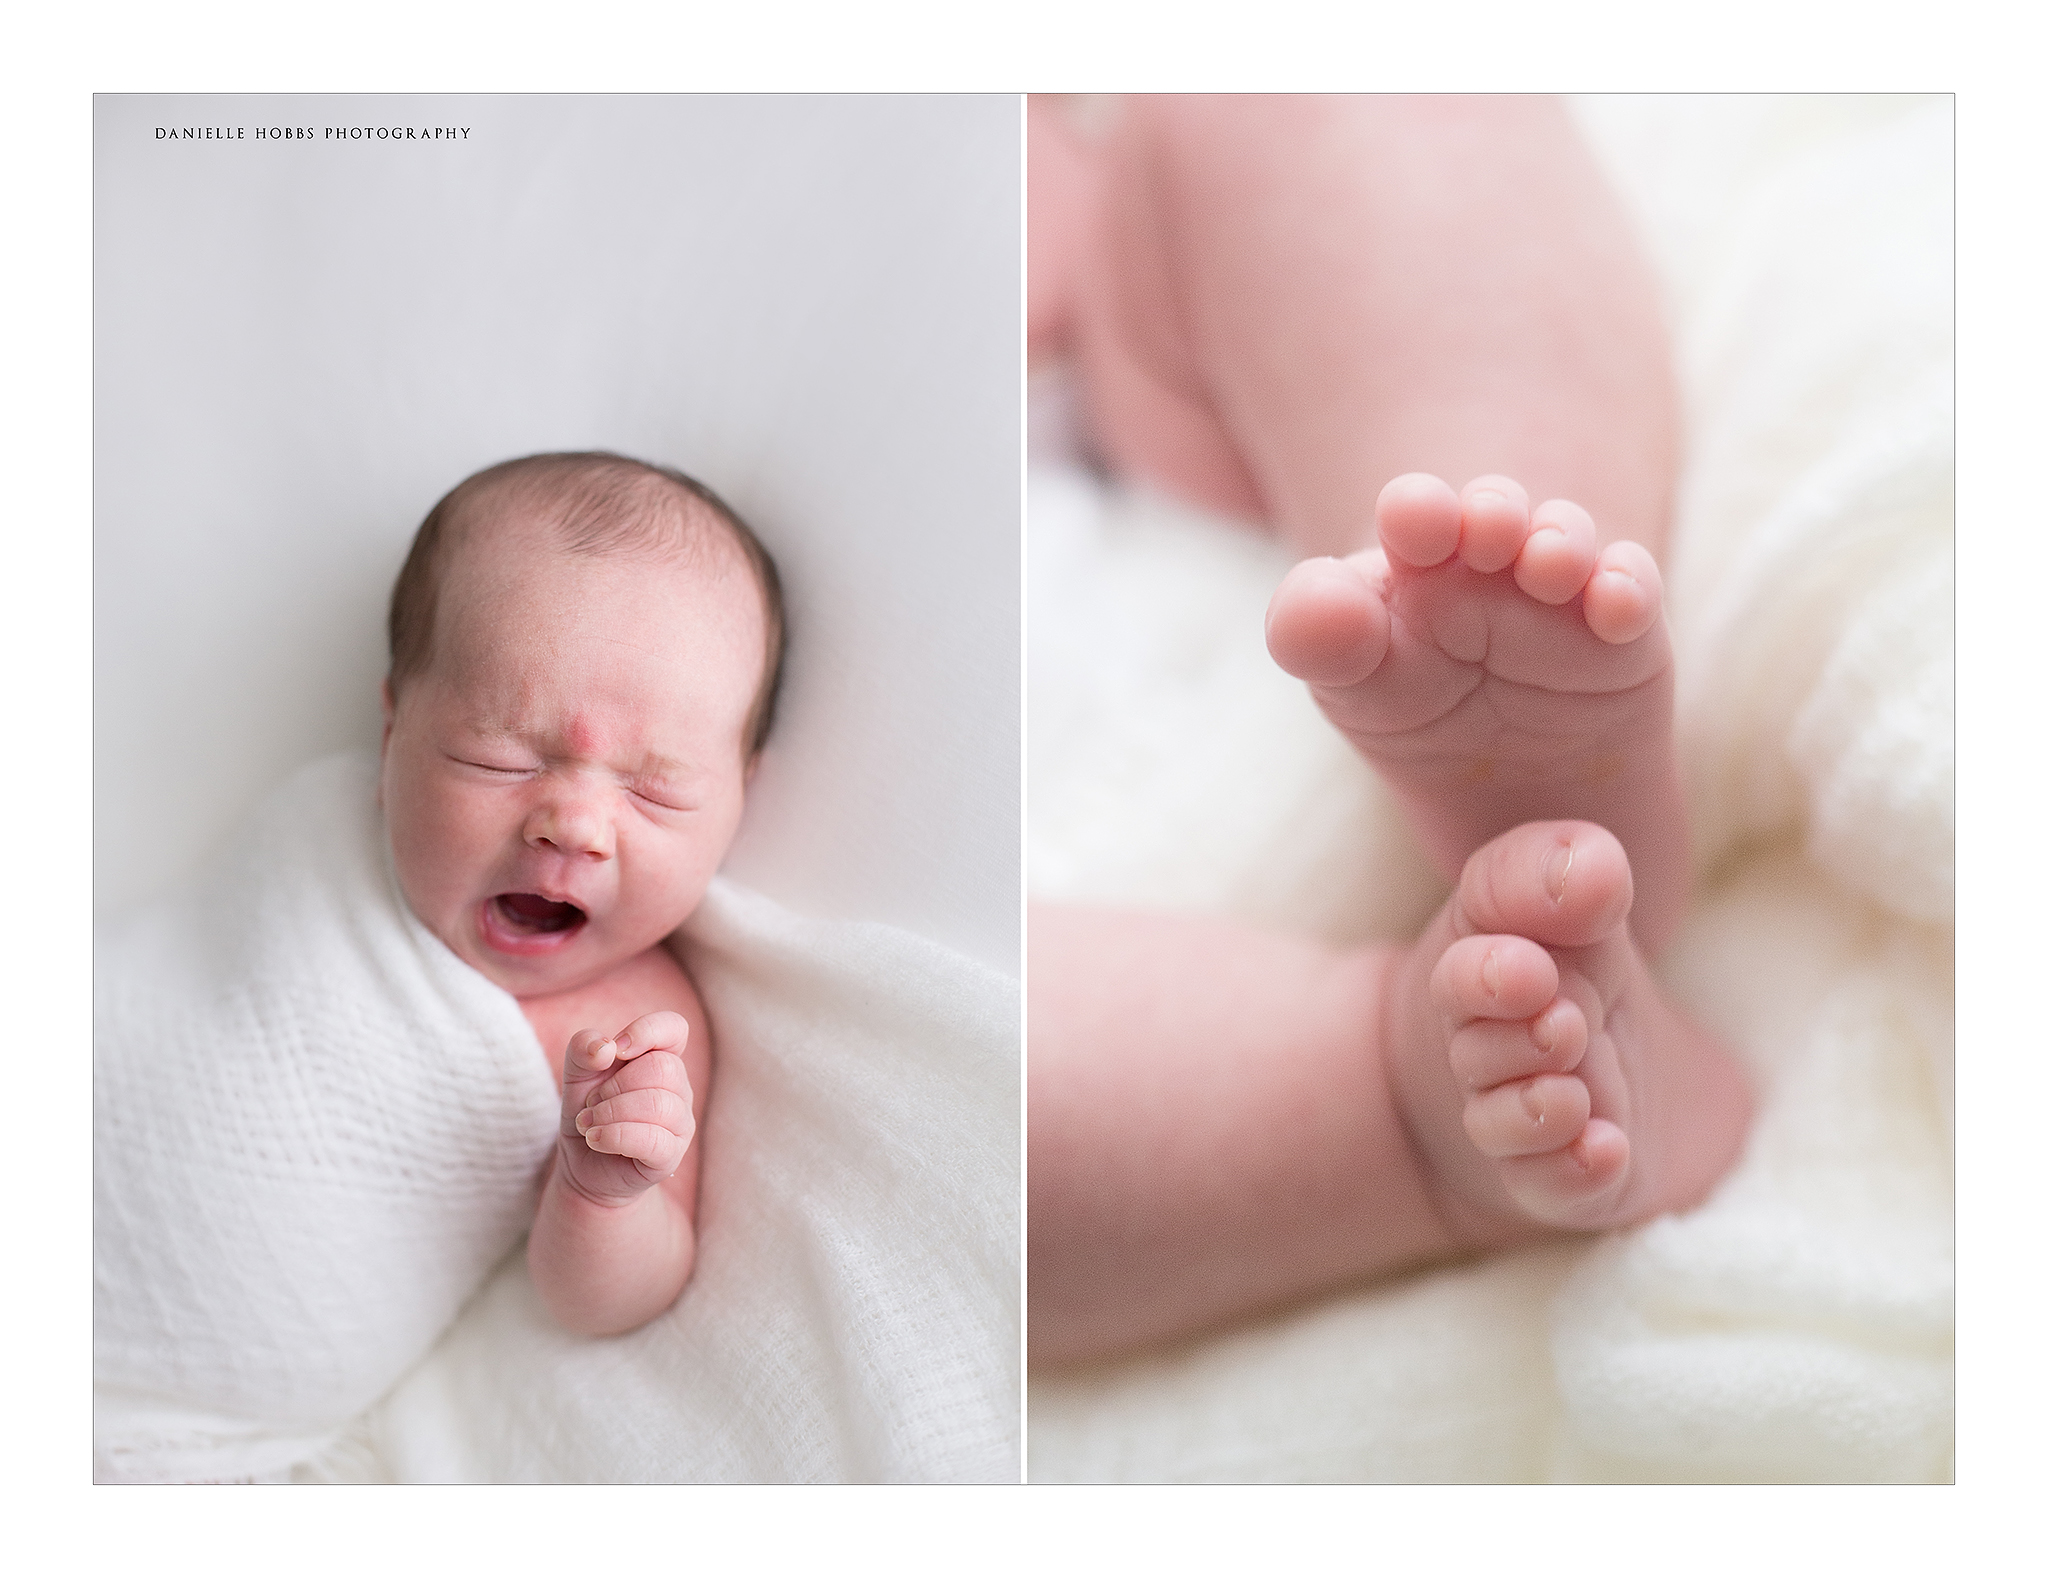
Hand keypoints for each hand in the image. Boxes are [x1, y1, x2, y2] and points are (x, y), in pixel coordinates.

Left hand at [554, 1012, 695, 1207]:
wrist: (583, 1165)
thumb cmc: (588, 1112)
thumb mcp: (576, 1075)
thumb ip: (583, 1049)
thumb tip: (606, 1048)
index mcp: (661, 1059)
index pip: (675, 1028)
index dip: (647, 1031)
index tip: (616, 1050)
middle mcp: (679, 1089)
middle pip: (662, 1068)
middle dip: (615, 1085)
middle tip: (591, 1103)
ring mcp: (680, 1124)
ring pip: (659, 1104)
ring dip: (611, 1112)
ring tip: (589, 1124)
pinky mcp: (670, 1156)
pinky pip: (652, 1140)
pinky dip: (615, 1136)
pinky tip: (596, 1139)